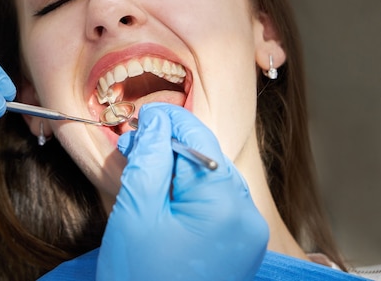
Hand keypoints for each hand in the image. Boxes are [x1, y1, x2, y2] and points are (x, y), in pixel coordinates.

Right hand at [97, 103, 267, 280]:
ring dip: (175, 171)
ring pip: (208, 180)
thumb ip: (149, 158)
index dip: (168, 122)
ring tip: (142, 176)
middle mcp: (247, 217)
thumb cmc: (140, 280)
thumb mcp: (136, 212)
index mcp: (226, 206)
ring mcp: (246, 235)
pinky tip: (160, 198)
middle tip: (133, 149)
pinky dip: (186, 194)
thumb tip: (156, 122)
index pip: (198, 141)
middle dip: (168, 149)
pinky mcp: (237, 247)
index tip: (143, 116)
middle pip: (206, 160)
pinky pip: (212, 204)